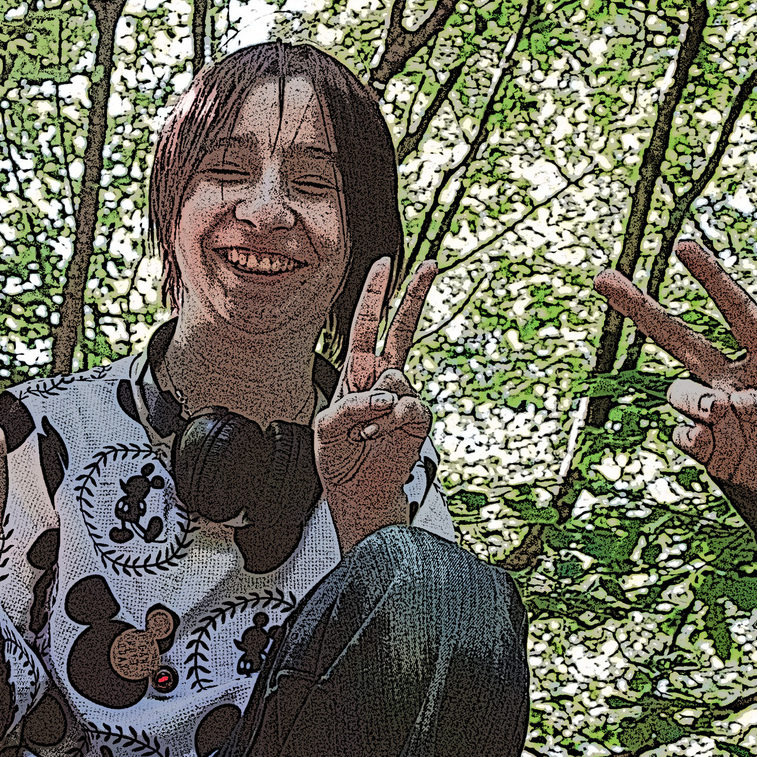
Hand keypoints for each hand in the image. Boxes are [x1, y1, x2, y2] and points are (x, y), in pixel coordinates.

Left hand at [313, 257, 437, 522]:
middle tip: (430, 264)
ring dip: (374, 407)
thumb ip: (350, 405)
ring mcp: (403, 395)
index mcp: (358, 371)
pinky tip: (379, 436)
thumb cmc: (339, 457)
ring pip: (394, 379)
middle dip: (416, 294)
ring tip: (366, 431)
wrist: (358, 491)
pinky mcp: (418, 417)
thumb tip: (387, 397)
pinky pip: (407, 407)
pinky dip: (389, 423)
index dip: (376, 294)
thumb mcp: (326, 427)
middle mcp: (383, 378)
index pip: (367, 325)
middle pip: (403, 328)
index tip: (385, 264)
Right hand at [595, 244, 756, 496]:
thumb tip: (739, 402)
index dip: (711, 277)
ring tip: (718, 413)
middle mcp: (735, 378)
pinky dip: (691, 436)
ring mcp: (719, 413)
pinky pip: (683, 434)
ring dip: (692, 398)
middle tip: (605, 280)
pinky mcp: (710, 448)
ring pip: (679, 390)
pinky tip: (709, 441)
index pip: (736, 309)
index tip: (684, 246)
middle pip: (678, 337)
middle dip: (640, 307)